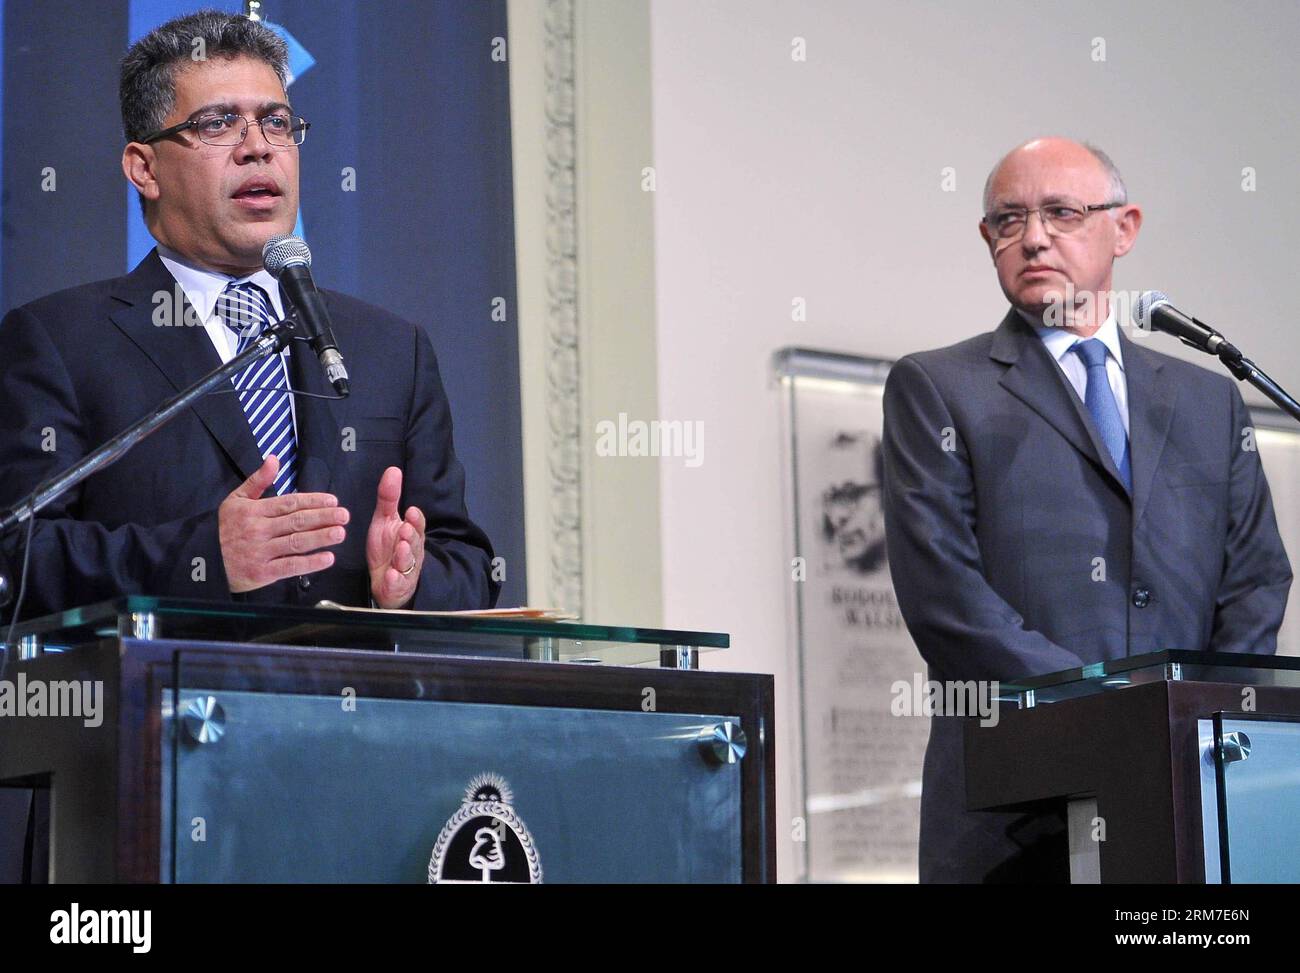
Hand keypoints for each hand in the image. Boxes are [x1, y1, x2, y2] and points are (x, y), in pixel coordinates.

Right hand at [218, 454, 349, 592]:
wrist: (201, 560)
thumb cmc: (222, 528)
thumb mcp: (235, 500)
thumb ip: (258, 481)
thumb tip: (273, 458)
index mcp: (255, 511)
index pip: (289, 503)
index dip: (313, 501)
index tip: (332, 500)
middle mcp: (259, 530)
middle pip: (297, 521)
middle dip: (323, 517)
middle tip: (344, 515)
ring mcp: (261, 552)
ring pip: (296, 542)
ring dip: (321, 538)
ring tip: (340, 533)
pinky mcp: (262, 572)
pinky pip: (290, 566)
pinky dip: (310, 563)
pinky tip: (327, 558)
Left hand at [367, 466, 426, 608]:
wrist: (385, 582)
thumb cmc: (387, 549)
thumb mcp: (384, 521)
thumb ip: (389, 498)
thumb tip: (393, 470)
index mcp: (410, 534)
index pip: (417, 526)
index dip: (415, 520)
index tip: (410, 512)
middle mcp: (411, 552)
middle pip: (415, 544)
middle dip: (411, 537)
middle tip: (404, 529)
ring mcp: (405, 570)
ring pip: (408, 563)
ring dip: (404, 555)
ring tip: (400, 548)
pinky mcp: (397, 586)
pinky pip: (398, 584)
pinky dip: (395, 580)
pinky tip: (391, 575)